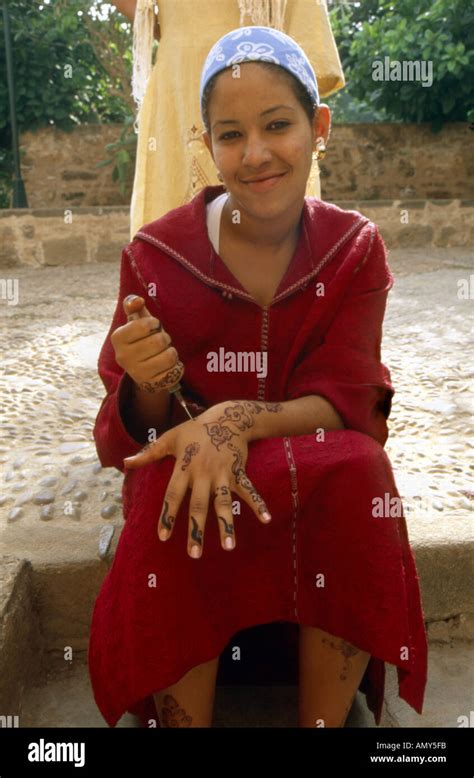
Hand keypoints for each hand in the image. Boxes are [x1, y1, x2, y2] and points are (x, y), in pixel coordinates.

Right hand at [111, 294, 183, 393]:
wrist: (144, 370)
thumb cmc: (142, 339)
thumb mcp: (136, 321)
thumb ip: (134, 306)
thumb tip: (137, 299)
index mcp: (118, 337)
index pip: (145, 325)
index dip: (154, 324)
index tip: (152, 327)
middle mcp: (123, 356)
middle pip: (159, 341)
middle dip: (165, 338)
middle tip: (160, 341)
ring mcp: (137, 373)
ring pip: (169, 355)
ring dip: (172, 352)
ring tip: (164, 353)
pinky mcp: (151, 384)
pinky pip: (174, 370)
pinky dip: (176, 366)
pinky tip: (167, 366)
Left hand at [123, 403, 271, 557]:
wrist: (227, 417)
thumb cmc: (195, 430)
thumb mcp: (169, 439)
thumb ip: (148, 453)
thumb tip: (125, 462)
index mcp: (184, 467)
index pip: (173, 495)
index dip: (168, 515)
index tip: (163, 537)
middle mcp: (203, 473)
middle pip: (198, 505)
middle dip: (197, 530)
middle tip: (194, 554)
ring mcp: (223, 474)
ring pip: (224, 503)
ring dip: (226, 524)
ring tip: (229, 547)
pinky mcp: (239, 472)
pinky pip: (249, 490)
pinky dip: (258, 504)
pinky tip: (266, 520)